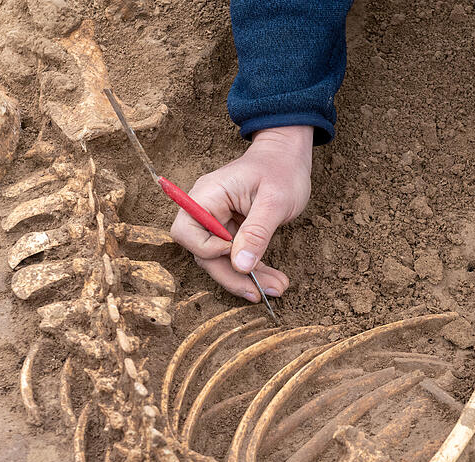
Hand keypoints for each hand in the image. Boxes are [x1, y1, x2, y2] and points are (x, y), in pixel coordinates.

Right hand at [170, 125, 312, 301]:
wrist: (288, 155)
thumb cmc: (281, 169)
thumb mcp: (274, 200)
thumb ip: (257, 232)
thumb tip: (241, 265)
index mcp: (208, 195)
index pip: (186, 231)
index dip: (206, 250)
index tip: (234, 254)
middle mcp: (207, 210)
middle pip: (205, 253)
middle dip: (232, 276)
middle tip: (260, 293)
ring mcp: (219, 221)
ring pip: (222, 260)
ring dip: (247, 278)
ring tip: (276, 289)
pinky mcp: (233, 230)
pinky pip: (237, 256)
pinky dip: (254, 270)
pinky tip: (273, 282)